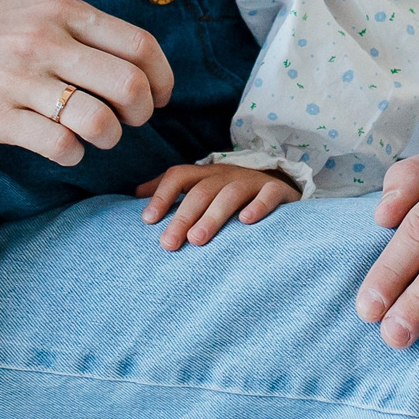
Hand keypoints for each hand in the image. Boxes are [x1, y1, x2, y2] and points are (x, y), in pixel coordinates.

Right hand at [0, 0, 174, 167]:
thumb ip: (77, 29)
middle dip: (143, 113)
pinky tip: (62, 147)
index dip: (162, 78)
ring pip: (101, 122)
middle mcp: (47, 43)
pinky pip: (60, 147)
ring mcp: (23, 82)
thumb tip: (130, 61)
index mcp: (61, 11)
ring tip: (95, 136)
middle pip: (130, 86)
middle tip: (131, 121)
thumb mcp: (30, 8)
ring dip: (109, 138)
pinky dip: (73, 155)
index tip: (161, 96)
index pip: (140, 46)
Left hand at [135, 163, 299, 249]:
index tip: (148, 220)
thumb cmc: (233, 194)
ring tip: (197, 240)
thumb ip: (172, 191)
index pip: (179, 175)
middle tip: (169, 244)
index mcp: (207, 174)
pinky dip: (258, 206)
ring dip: (212, 216)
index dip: (162, 195)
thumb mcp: (203, 188)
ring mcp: (253, 181)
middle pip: (201, 190)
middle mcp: (227, 175)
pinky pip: (269, 194)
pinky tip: (246, 222)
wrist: (283, 186)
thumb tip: (135, 195)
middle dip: (183, 216)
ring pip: (230, 194)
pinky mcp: (278, 191)